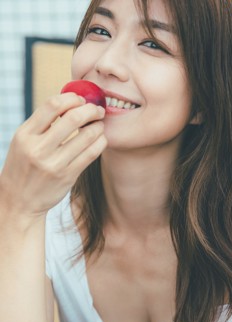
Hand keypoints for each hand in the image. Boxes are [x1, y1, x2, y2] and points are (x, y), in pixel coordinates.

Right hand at [0, 93, 106, 219]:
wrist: (19, 201)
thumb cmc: (24, 167)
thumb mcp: (23, 142)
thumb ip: (42, 125)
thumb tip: (71, 103)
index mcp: (25, 134)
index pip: (52, 106)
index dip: (72, 98)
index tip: (81, 99)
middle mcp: (38, 148)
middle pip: (73, 118)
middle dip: (91, 110)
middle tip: (98, 110)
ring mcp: (54, 164)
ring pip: (86, 136)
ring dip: (98, 127)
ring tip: (100, 125)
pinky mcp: (67, 176)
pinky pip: (91, 154)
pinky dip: (100, 143)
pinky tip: (100, 139)